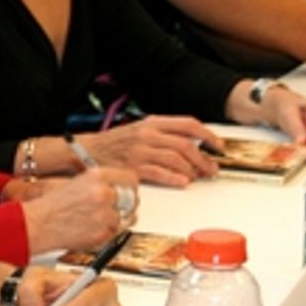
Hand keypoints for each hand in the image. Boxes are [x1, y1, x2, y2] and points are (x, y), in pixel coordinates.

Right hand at [20, 166, 138, 253]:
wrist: (38, 224)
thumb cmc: (52, 205)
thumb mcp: (77, 183)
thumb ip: (102, 183)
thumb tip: (120, 189)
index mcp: (97, 176)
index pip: (130, 178)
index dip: (130, 187)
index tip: (130, 192)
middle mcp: (103, 193)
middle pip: (132, 199)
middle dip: (126, 206)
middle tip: (116, 209)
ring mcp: (104, 215)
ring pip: (125, 219)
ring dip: (115, 221)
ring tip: (97, 221)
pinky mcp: (102, 234)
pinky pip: (115, 235)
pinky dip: (106, 234)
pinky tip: (91, 230)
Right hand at [80, 117, 219, 187]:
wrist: (87, 151)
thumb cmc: (114, 143)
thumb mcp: (140, 130)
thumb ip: (164, 134)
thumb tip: (191, 145)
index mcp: (152, 123)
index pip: (188, 124)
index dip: (207, 135)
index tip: (218, 146)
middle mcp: (148, 134)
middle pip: (185, 145)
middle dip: (203, 158)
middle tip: (211, 169)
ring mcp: (140, 151)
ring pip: (175, 159)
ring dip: (192, 170)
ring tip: (198, 177)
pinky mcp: (133, 167)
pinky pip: (159, 172)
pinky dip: (174, 177)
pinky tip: (183, 182)